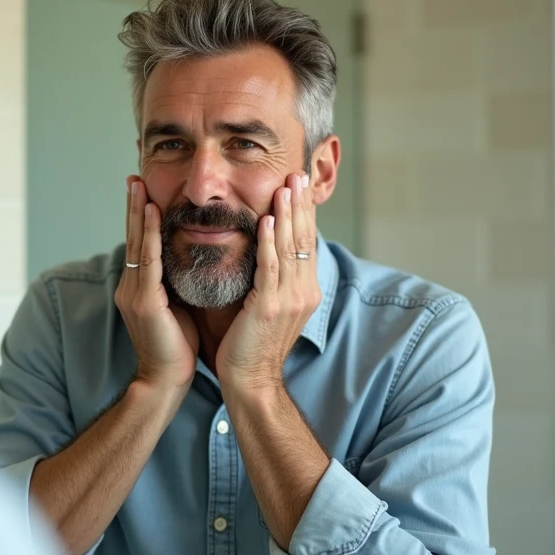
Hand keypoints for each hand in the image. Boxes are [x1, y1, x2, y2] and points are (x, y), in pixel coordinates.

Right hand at [116, 177, 199, 398]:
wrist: (166, 381)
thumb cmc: (177, 347)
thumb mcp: (178, 307)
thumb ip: (178, 284)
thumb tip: (195, 261)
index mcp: (140, 288)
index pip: (141, 245)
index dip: (141, 217)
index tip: (143, 190)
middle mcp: (131, 286)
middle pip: (133, 237)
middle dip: (134, 206)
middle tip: (134, 176)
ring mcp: (133, 292)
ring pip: (137, 243)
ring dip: (138, 212)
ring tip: (138, 186)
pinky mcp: (143, 301)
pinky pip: (148, 261)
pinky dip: (150, 234)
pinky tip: (154, 215)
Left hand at [216, 173, 321, 392]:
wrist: (250, 381)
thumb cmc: (248, 345)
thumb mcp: (263, 304)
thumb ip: (264, 277)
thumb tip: (256, 247)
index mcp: (303, 290)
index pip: (305, 242)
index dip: (302, 212)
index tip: (297, 185)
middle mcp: (303, 291)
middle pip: (303, 239)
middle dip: (300, 205)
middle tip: (298, 173)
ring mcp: (289, 299)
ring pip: (290, 248)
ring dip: (286, 215)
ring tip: (285, 186)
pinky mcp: (269, 308)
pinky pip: (271, 268)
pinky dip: (269, 243)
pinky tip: (266, 221)